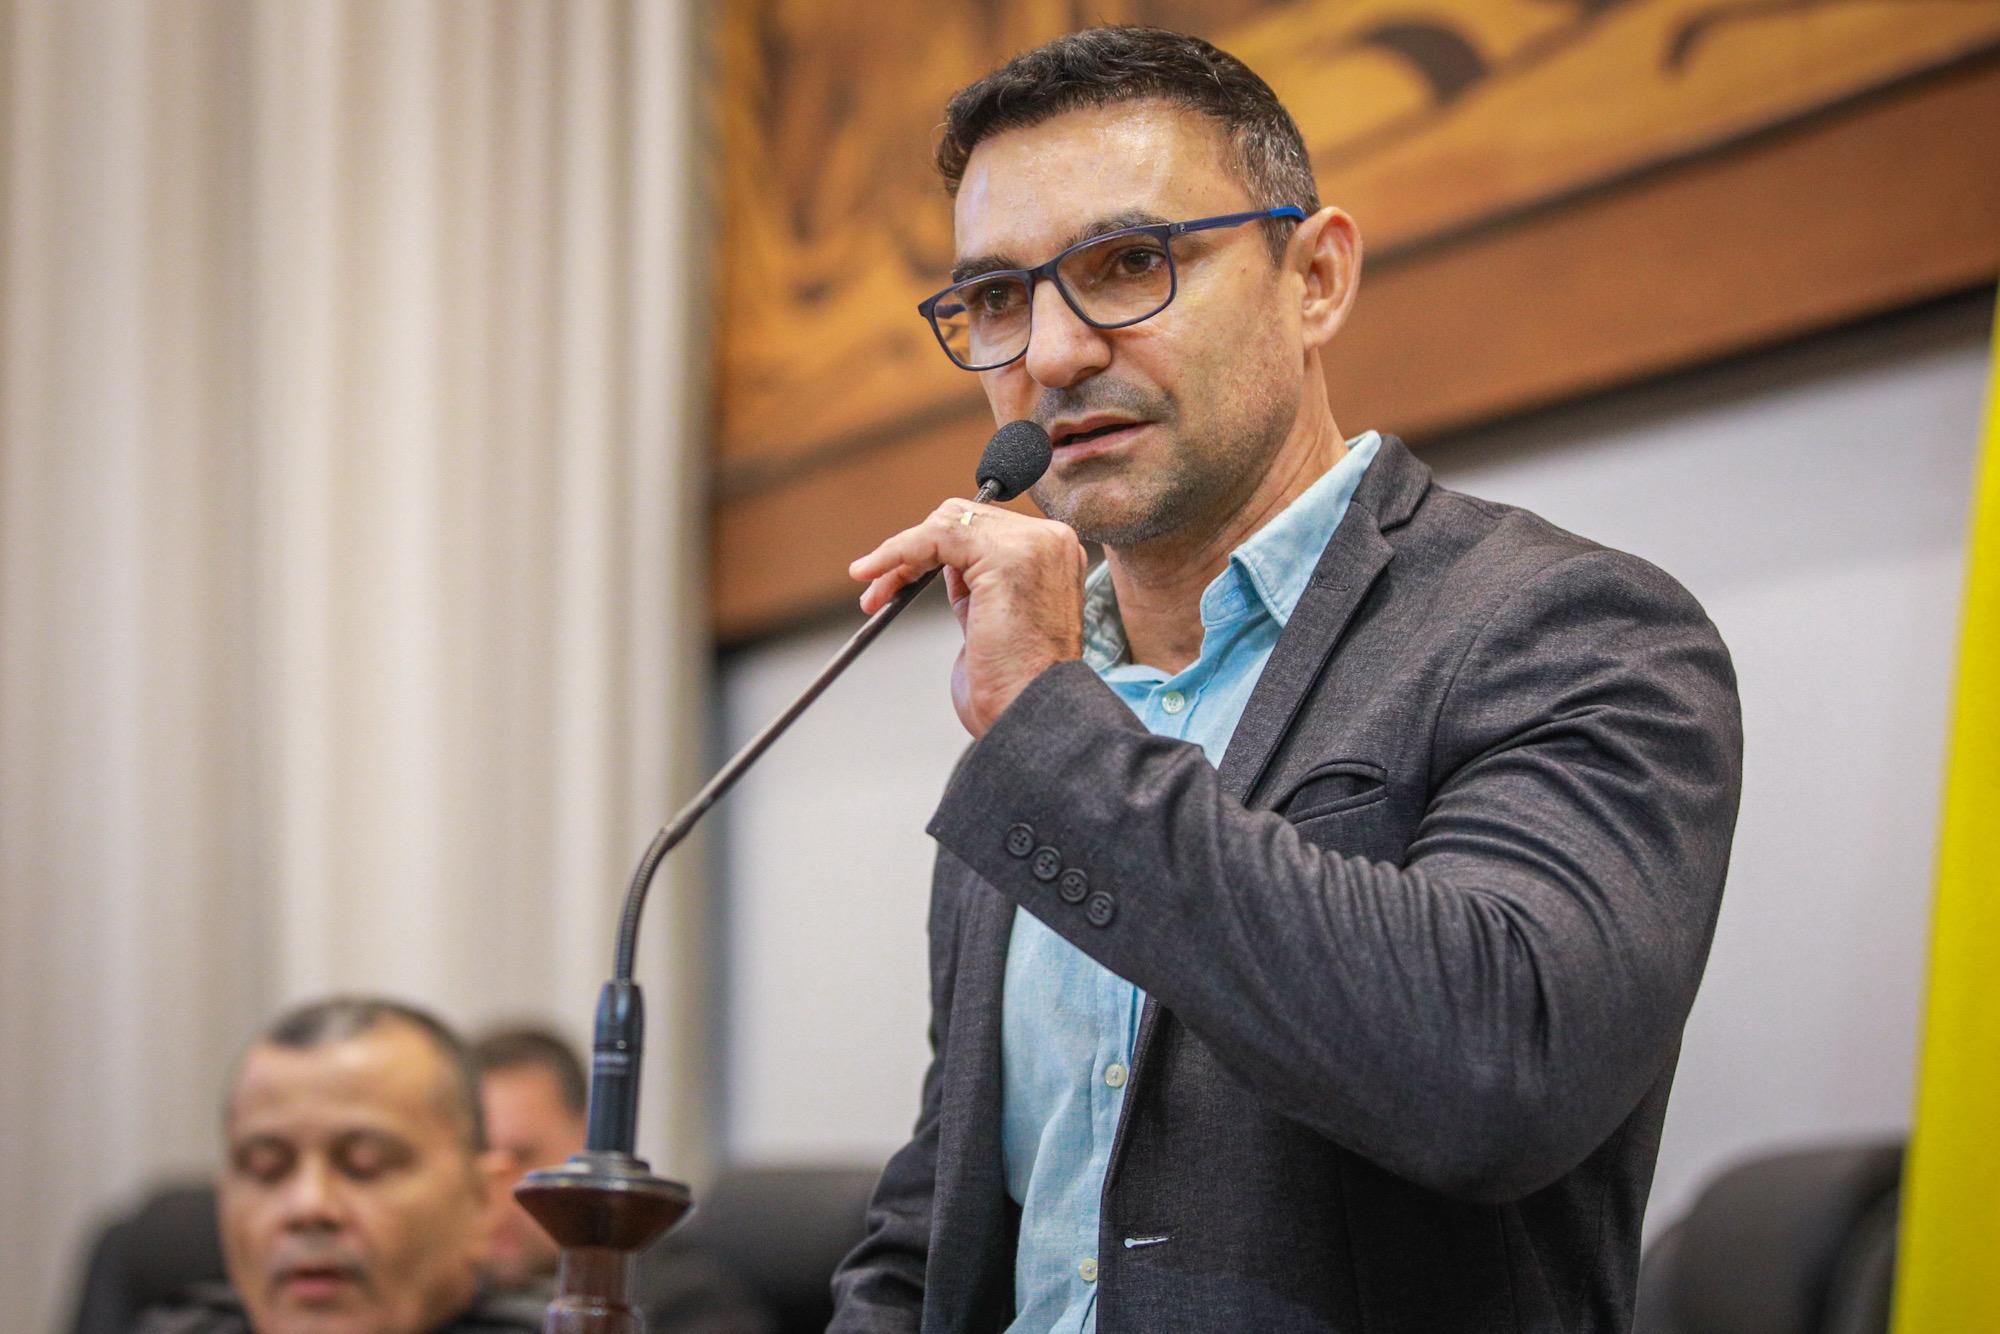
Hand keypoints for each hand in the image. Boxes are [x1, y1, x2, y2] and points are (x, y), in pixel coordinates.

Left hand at [850, 499, 1087, 736]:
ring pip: (946, 522)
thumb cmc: (1013, 687)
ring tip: (876, 592)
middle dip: (912, 552)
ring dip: (900, 556)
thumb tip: (942, 562)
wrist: (1031, 716)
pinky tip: (872, 572)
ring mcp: (1033, 544)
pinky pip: (935, 535)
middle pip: (962, 518)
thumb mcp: (990, 621)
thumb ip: (975, 585)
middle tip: (881, 591)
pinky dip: (896, 551)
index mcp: (1052, 554)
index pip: (981, 527)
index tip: (898, 581)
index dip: (932, 550)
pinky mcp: (1006, 555)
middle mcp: (1050, 542)